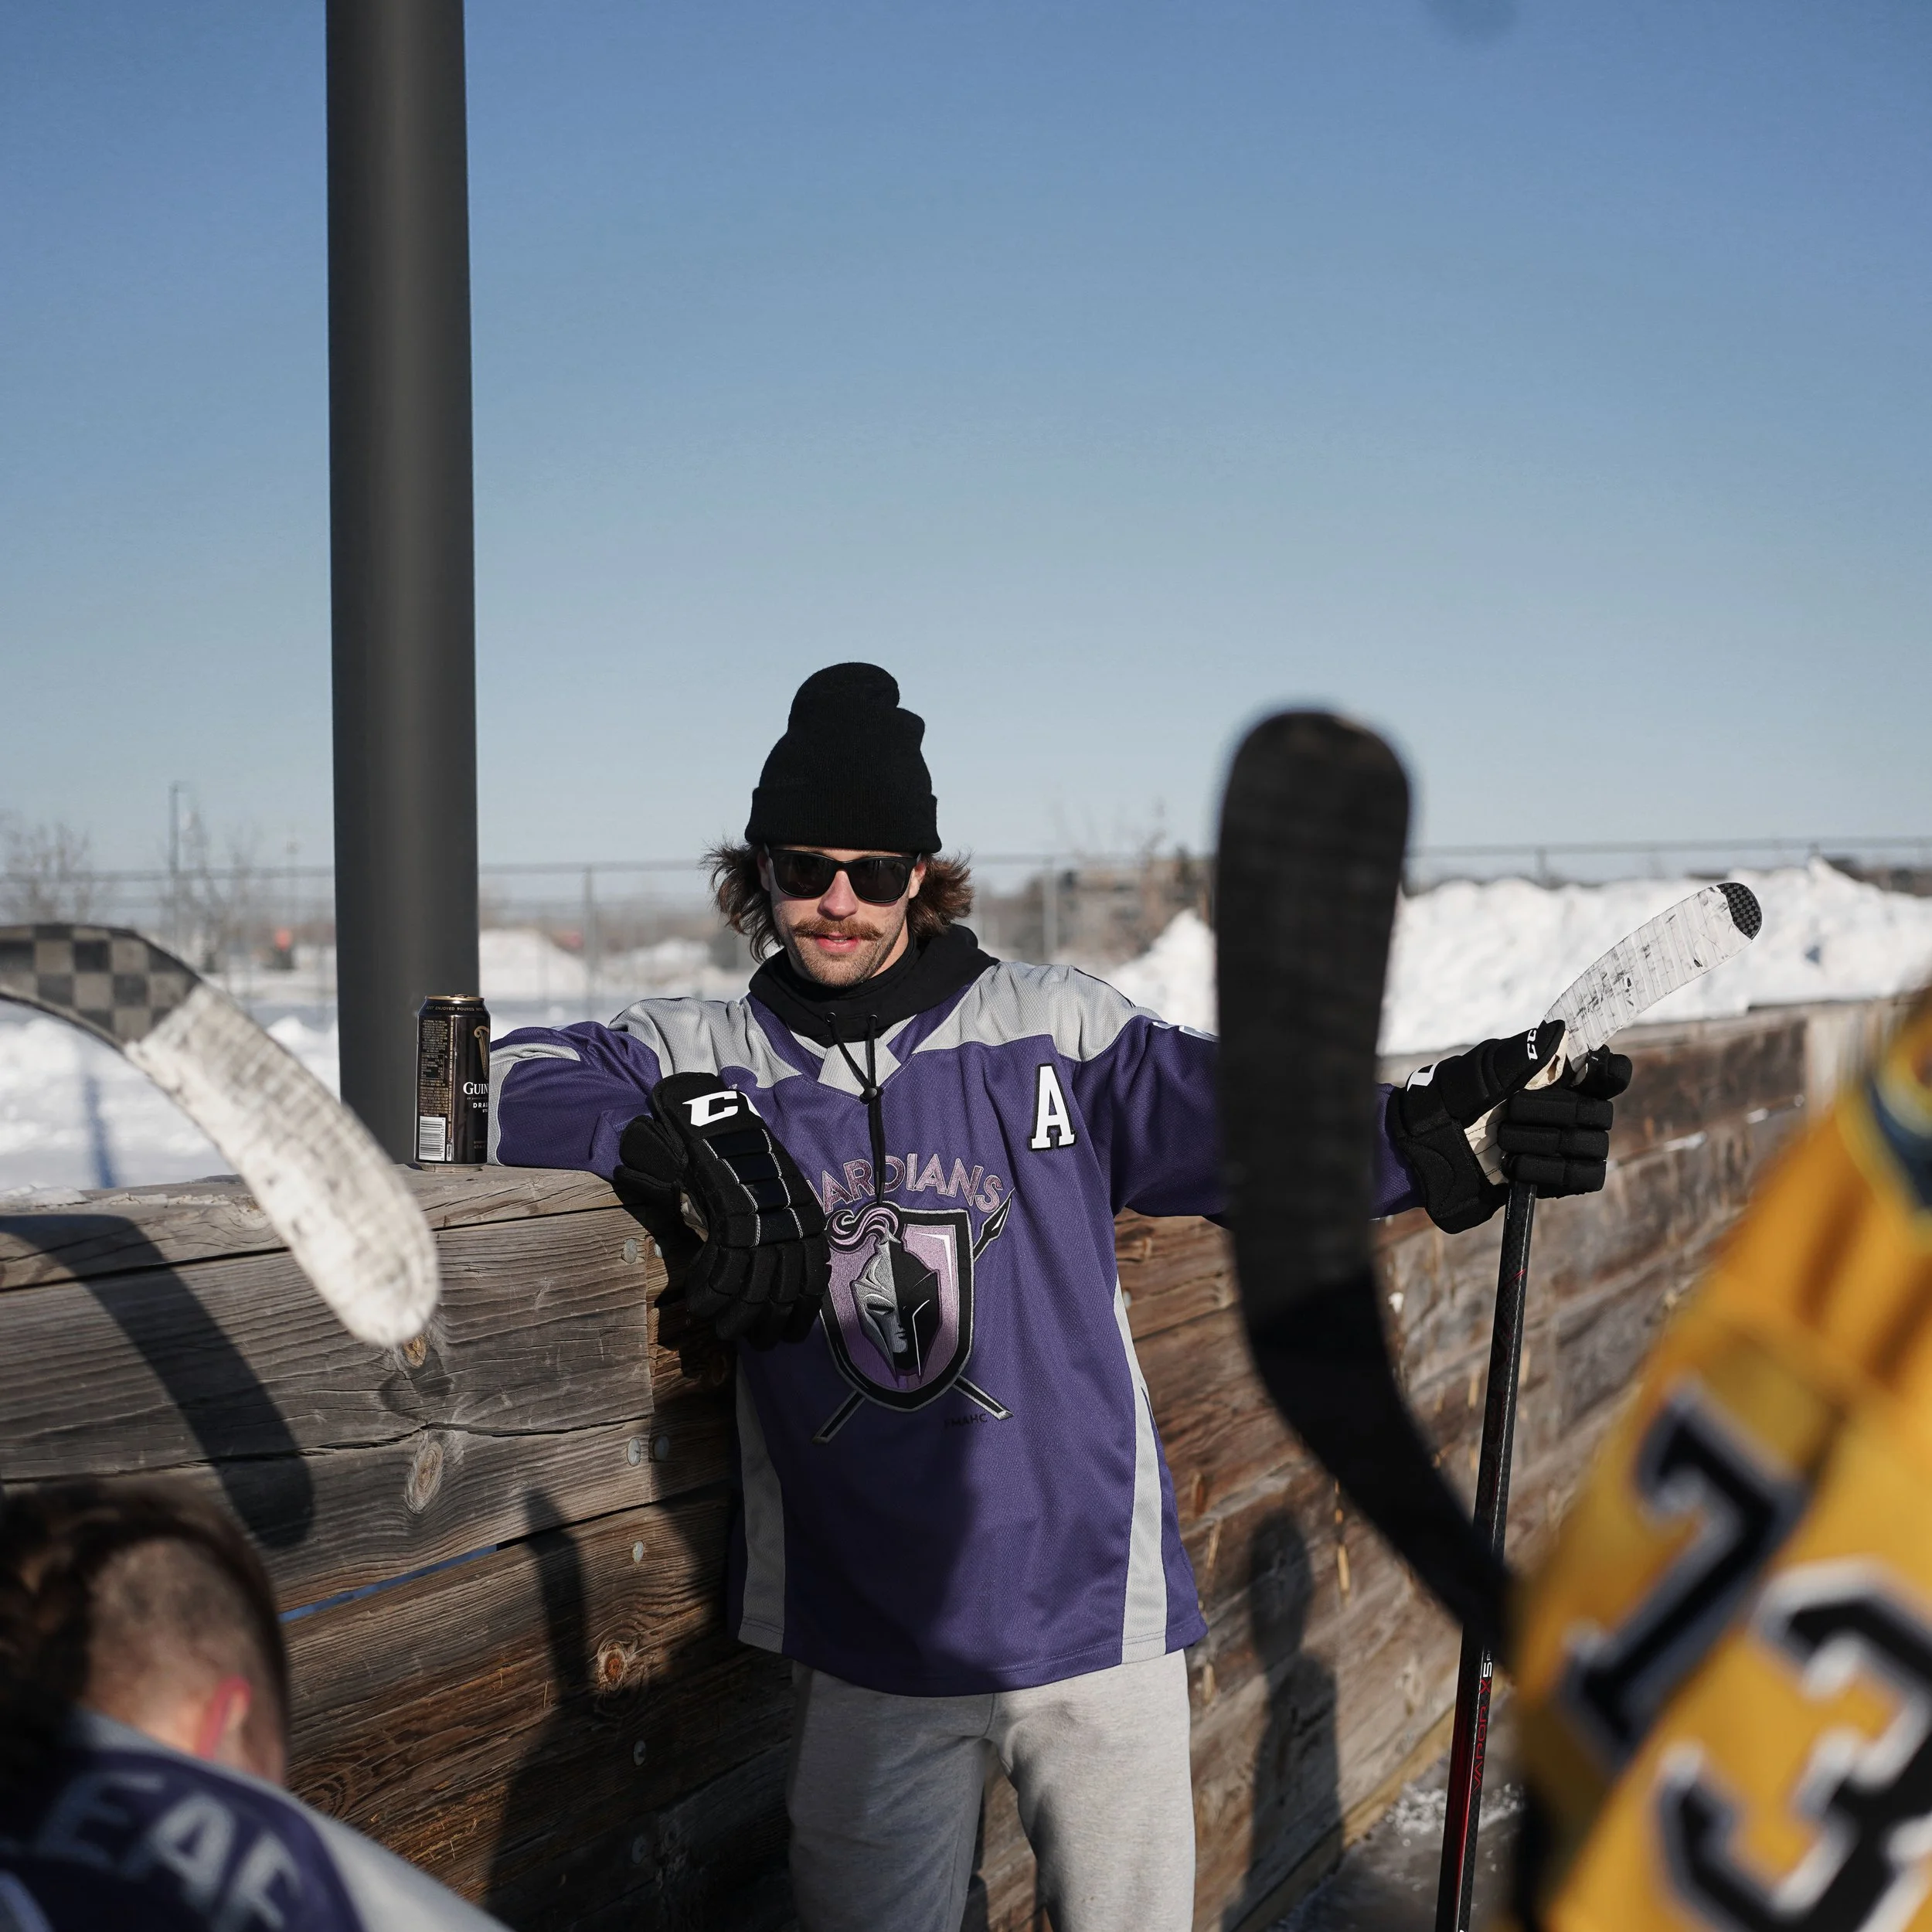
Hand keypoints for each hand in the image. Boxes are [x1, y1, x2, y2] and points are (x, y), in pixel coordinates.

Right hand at [612, 1073, 829, 1348]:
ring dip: (735, 1320)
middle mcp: (792, 1228)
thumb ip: (783, 1238)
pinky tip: (698, 1303)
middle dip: (767, 1326)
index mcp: (809, 1224)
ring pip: (752, 1293)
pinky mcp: (732, 1225)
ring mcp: (763, 1227)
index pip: (812, 1283)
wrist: (722, 1130)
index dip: (799, 1314)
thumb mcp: (780, 1200)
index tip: (788, 1335)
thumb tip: (775, 1279)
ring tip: (722, 1330)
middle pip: (783, 1295)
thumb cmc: (749, 1165)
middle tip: (755, 1343)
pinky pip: (722, 1277)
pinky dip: (709, 1296)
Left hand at [1388, 1021, 1631, 1231]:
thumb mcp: (1477, 1071)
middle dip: (1557, 1112)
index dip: (1612, 1071)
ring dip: (1546, 1142)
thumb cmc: (1446, 1100)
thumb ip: (1520, 1054)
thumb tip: (1562, 1030)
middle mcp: (1566, 1110)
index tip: (1595, 1069)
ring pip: (1594, 1146)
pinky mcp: (1553, 1180)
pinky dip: (1551, 1172)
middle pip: (1601, 1112)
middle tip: (1510, 1111)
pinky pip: (1584, 1178)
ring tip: (1503, 1140)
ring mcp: (1562, 1146)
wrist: (1421, 1150)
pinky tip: (1516, 1167)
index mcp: (1554, 1077)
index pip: (1608, 1071)